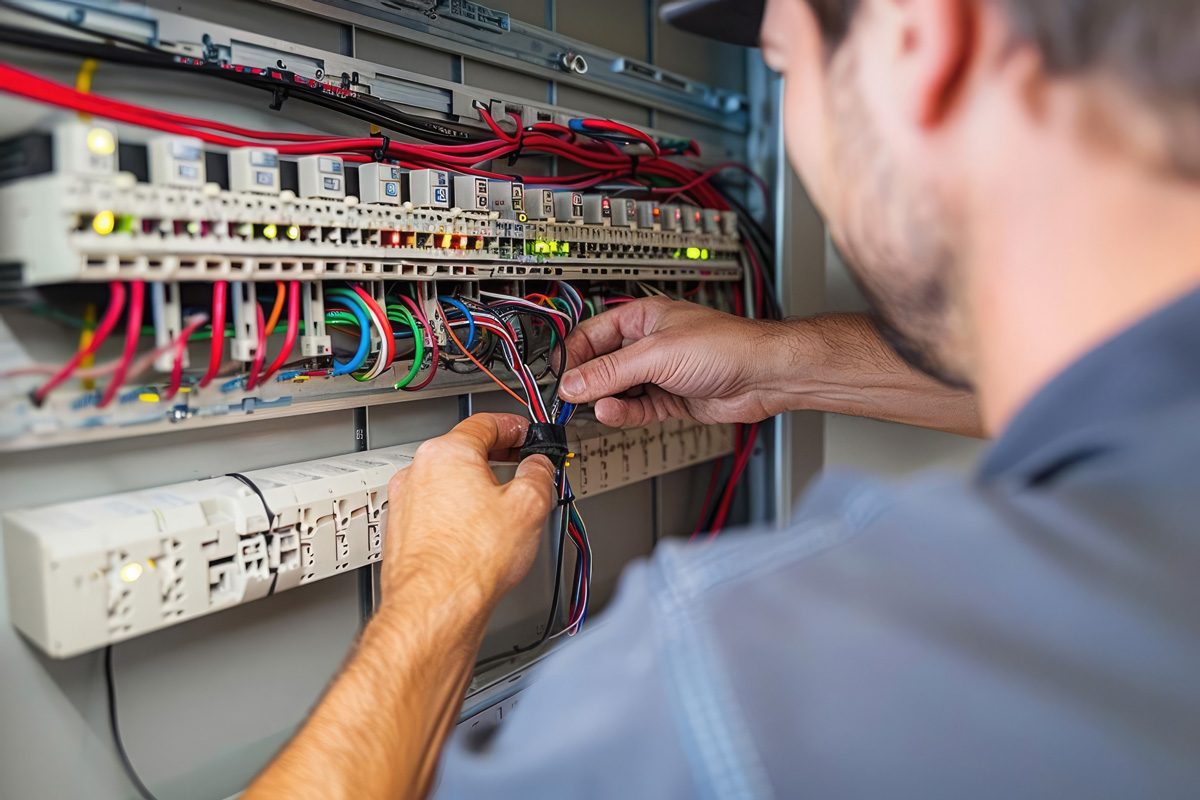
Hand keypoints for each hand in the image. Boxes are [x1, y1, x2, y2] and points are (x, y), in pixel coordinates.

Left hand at [382, 413, 556, 610]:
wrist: (435, 606)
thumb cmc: (469, 561)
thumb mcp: (529, 505)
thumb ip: (538, 473)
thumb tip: (539, 466)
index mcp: (446, 453)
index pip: (484, 423)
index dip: (514, 427)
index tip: (526, 435)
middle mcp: (417, 472)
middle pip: (463, 451)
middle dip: (496, 459)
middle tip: (521, 470)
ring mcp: (404, 502)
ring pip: (447, 483)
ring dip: (475, 489)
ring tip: (502, 512)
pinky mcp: (400, 531)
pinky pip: (434, 510)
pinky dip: (456, 514)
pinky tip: (476, 536)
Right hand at [559, 297, 786, 426]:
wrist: (765, 375)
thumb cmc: (726, 346)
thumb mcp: (656, 355)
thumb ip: (609, 371)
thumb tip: (572, 383)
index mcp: (642, 318)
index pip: (591, 334)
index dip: (570, 354)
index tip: (553, 375)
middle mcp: (649, 344)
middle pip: (602, 364)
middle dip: (584, 381)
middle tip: (564, 398)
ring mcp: (659, 374)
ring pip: (617, 390)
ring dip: (603, 399)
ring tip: (588, 407)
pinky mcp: (670, 400)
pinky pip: (636, 408)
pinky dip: (623, 413)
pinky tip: (611, 413)